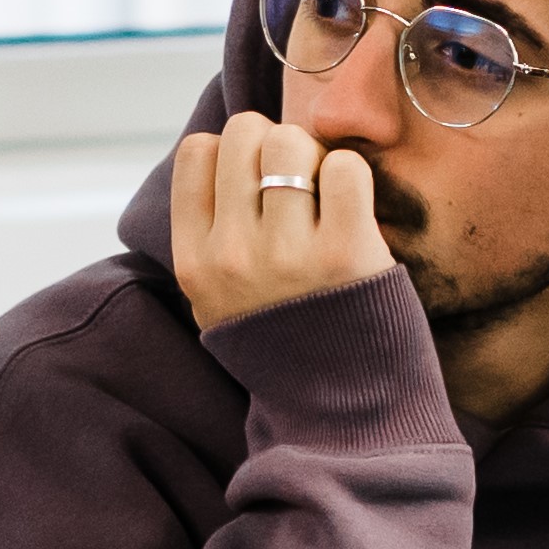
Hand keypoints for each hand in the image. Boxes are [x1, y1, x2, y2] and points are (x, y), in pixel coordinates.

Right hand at [166, 114, 392, 335]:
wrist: (342, 416)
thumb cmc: (287, 344)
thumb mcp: (217, 301)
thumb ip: (210, 236)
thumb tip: (222, 154)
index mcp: (194, 262)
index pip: (196, 150)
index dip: (234, 151)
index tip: (257, 181)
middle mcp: (231, 256)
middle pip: (246, 132)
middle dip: (279, 145)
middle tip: (301, 185)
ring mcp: (286, 256)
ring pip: (292, 142)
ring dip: (317, 157)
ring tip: (327, 197)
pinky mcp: (345, 255)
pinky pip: (344, 167)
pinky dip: (353, 176)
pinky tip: (354, 210)